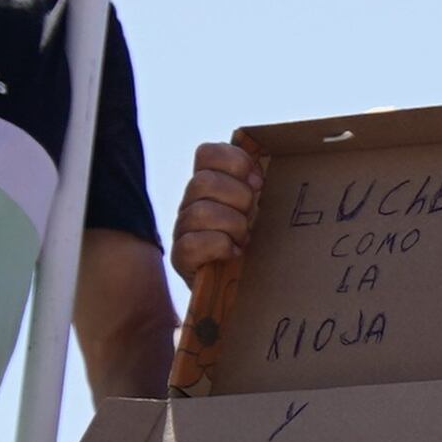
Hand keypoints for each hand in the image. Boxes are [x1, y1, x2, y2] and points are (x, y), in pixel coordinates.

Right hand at [170, 139, 260, 274]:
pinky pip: (194, 244)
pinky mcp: (181, 258)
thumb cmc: (250, 244)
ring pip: (201, 212)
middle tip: (252, 215)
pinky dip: (221, 247)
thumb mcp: (256, 209)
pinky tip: (234, 253)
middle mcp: (189, 203)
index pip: (207, 153)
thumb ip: (255, 186)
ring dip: (233, 225)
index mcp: (207, 185)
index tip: (258, 181)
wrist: (235, 288)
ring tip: (244, 238)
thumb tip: (259, 177)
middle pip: (204, 181)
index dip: (235, 161)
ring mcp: (182, 230)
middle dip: (239, 198)